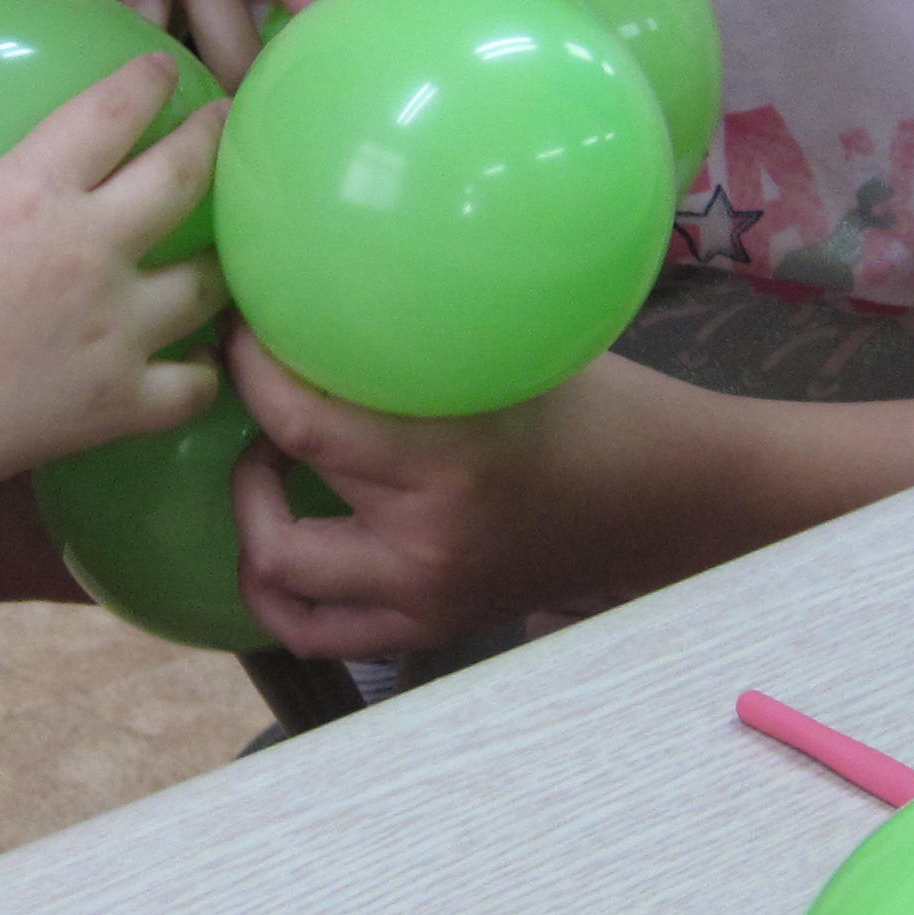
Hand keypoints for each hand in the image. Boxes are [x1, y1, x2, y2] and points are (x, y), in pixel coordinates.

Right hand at [0, 12, 226, 516]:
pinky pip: (195, 384)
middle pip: (186, 177)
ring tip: (229, 243)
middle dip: (212, 140)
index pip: (114, 111)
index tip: (163, 67)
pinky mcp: (117, 405)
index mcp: (30, 192)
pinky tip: (200, 357)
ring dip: (219, 258)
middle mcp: (90, 252)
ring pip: (207, 283)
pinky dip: (204, 370)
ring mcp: (114, 333)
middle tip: (226, 123)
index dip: (147, 80)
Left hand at [223, 329, 671, 656]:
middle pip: (277, 526)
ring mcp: (429, 602)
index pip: (302, 428)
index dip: (250, 376)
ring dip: (256, 539)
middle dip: (248, 463)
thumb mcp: (513, 352)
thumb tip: (327, 281)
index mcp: (447, 466)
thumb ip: (419, 340)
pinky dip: (289, 596)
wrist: (674, 499)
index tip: (238, 334)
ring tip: (269, 483)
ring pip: (284, 599)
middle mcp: (427, 549)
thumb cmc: (602, 406)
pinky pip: (327, 633)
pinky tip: (291, 542)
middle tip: (260, 413)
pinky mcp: (435, 628)